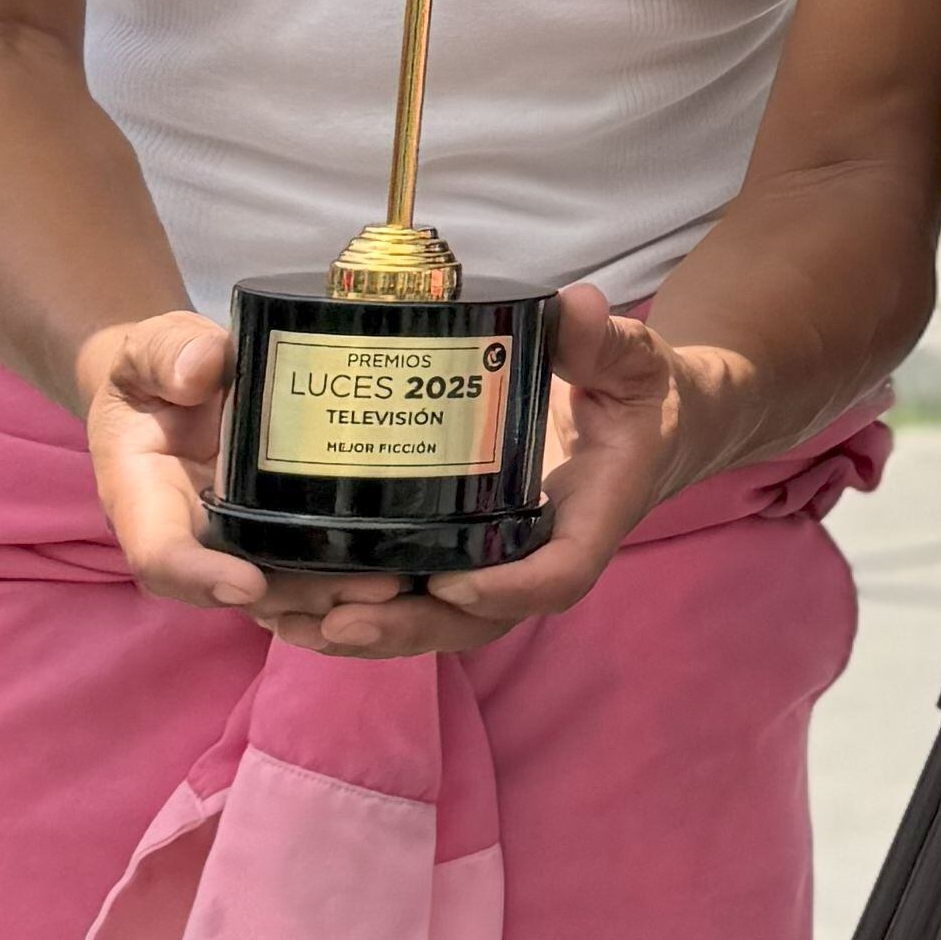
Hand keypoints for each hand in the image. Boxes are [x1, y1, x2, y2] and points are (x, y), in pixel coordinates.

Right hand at [80, 306, 427, 646]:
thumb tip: (199, 371)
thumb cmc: (159, 370)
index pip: (160, 553)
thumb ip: (168, 354)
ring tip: (392, 585)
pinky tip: (396, 570)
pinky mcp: (270, 532)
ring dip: (328, 597)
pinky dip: (340, 578)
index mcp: (141, 498)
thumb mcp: (152, 350)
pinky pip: (300, 567)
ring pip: (275, 590)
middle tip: (361, 592)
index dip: (198, 576)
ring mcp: (232, 540)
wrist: (178, 383)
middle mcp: (187, 534)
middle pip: (232, 588)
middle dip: (292, 599)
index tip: (247, 582)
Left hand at [236, 286, 702, 661]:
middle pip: (477, 618)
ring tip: (294, 622)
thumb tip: (574, 308)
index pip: (558, 573)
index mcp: (590, 516)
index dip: (508, 588)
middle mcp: (540, 556)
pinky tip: (295, 610)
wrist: (646, 431)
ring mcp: (500, 564)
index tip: (453, 580)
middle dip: (407, 625)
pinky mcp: (466, 555)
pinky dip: (360, 612)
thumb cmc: (639, 397)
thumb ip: (604, 341)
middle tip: (340, 618)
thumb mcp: (634, 361)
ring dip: (368, 631)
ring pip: (437, 620)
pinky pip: (417, 599)